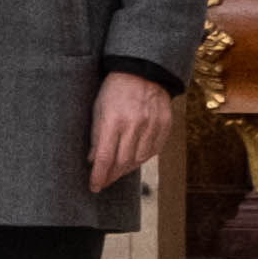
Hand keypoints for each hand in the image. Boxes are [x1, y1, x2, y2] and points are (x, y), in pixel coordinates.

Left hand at [88, 72, 178, 196]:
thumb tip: (92, 160)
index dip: (99, 175)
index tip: (94, 187)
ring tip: (116, 173)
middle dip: (112, 176)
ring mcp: (152, 126)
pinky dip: (142, 158)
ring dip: (126, 169)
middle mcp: (135, 125)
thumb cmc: (114, 89)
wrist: (143, 71)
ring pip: (139, 159)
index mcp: (114, 120)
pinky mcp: (165, 125)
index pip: (105, 157)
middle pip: (123, 162)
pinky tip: (134, 161)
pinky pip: (154, 150)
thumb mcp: (98, 108)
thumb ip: (96, 135)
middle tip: (104, 182)